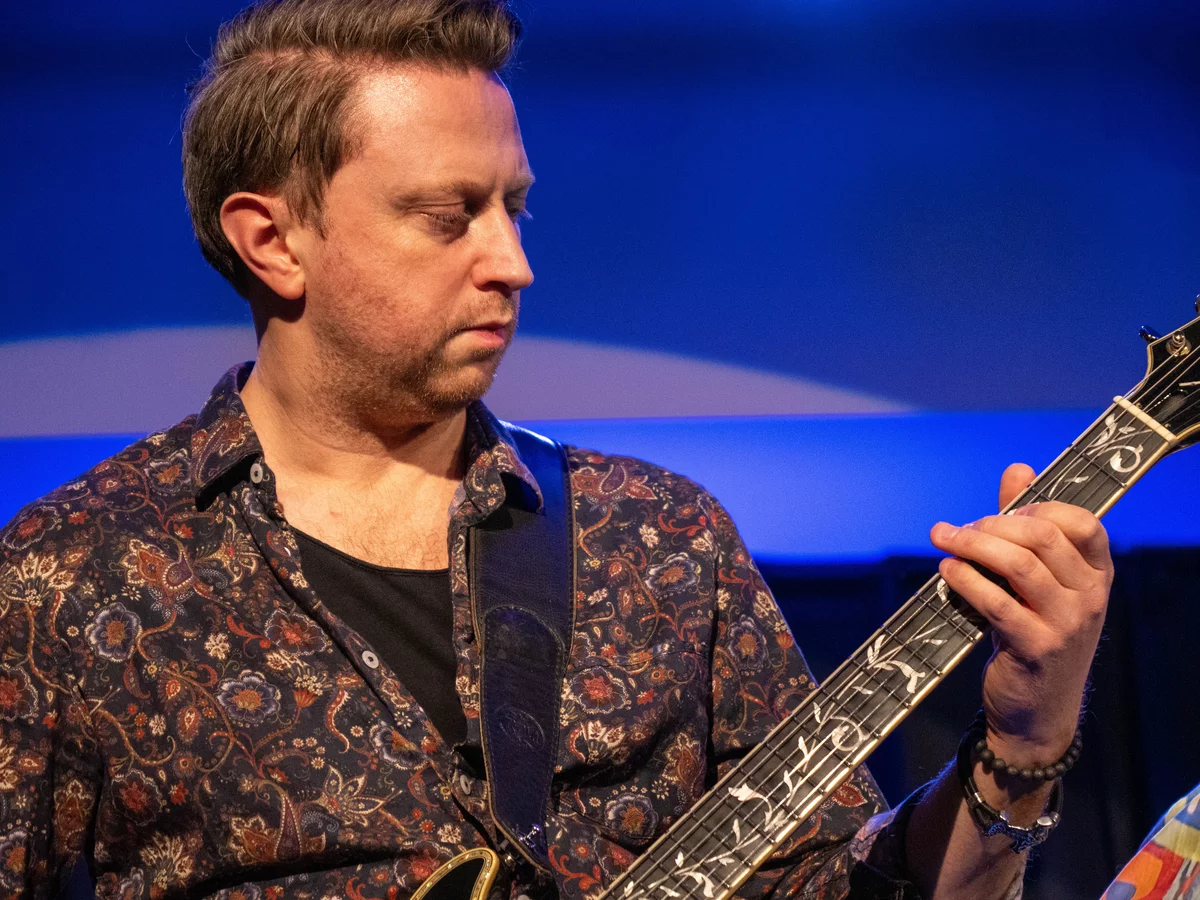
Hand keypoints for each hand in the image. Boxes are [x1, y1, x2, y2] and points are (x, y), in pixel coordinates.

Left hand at [930, 463, 1112, 765]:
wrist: (1036, 711)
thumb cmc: (1033, 633)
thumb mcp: (1037, 583)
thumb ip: (1027, 526)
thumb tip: (1018, 470)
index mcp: (1096, 575)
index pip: (1084, 523)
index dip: (1040, 507)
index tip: (1003, 511)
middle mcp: (1090, 597)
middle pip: (1043, 538)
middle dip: (992, 524)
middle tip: (956, 529)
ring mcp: (1067, 625)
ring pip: (1020, 566)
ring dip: (974, 546)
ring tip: (944, 540)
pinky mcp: (1036, 649)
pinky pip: (997, 604)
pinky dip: (966, 581)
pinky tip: (946, 572)